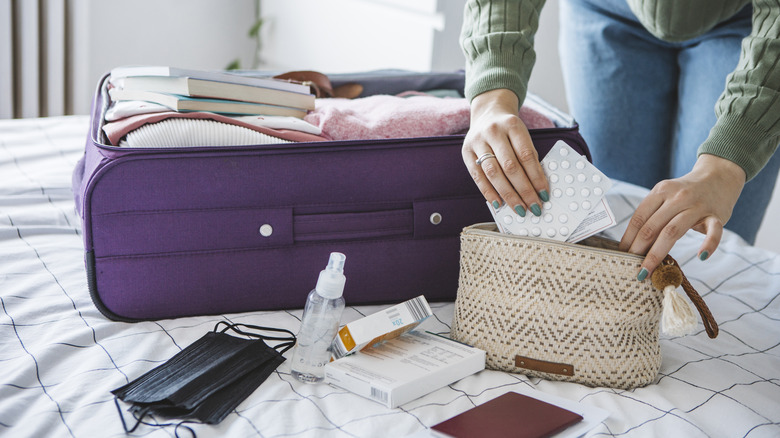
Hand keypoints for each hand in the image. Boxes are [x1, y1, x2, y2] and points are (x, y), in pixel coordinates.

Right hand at [462, 89, 548, 216]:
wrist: (487, 113)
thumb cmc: (508, 129)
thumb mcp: (522, 135)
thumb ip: (529, 156)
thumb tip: (537, 187)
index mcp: (512, 125)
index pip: (526, 155)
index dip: (536, 177)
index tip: (544, 194)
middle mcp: (493, 132)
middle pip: (510, 166)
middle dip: (524, 190)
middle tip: (533, 206)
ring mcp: (478, 141)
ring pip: (493, 173)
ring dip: (507, 194)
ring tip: (519, 208)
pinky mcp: (466, 152)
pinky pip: (478, 176)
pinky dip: (488, 192)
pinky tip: (498, 203)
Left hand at [620, 154, 746, 279]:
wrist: (719, 176)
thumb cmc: (686, 192)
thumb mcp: (666, 196)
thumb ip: (653, 215)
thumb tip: (633, 244)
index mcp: (660, 191)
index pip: (639, 218)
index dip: (628, 239)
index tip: (622, 255)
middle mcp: (677, 197)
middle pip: (652, 227)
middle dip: (639, 250)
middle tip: (632, 269)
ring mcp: (697, 206)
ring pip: (673, 231)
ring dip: (657, 254)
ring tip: (649, 271)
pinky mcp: (717, 215)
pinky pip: (714, 231)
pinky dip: (709, 244)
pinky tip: (701, 257)